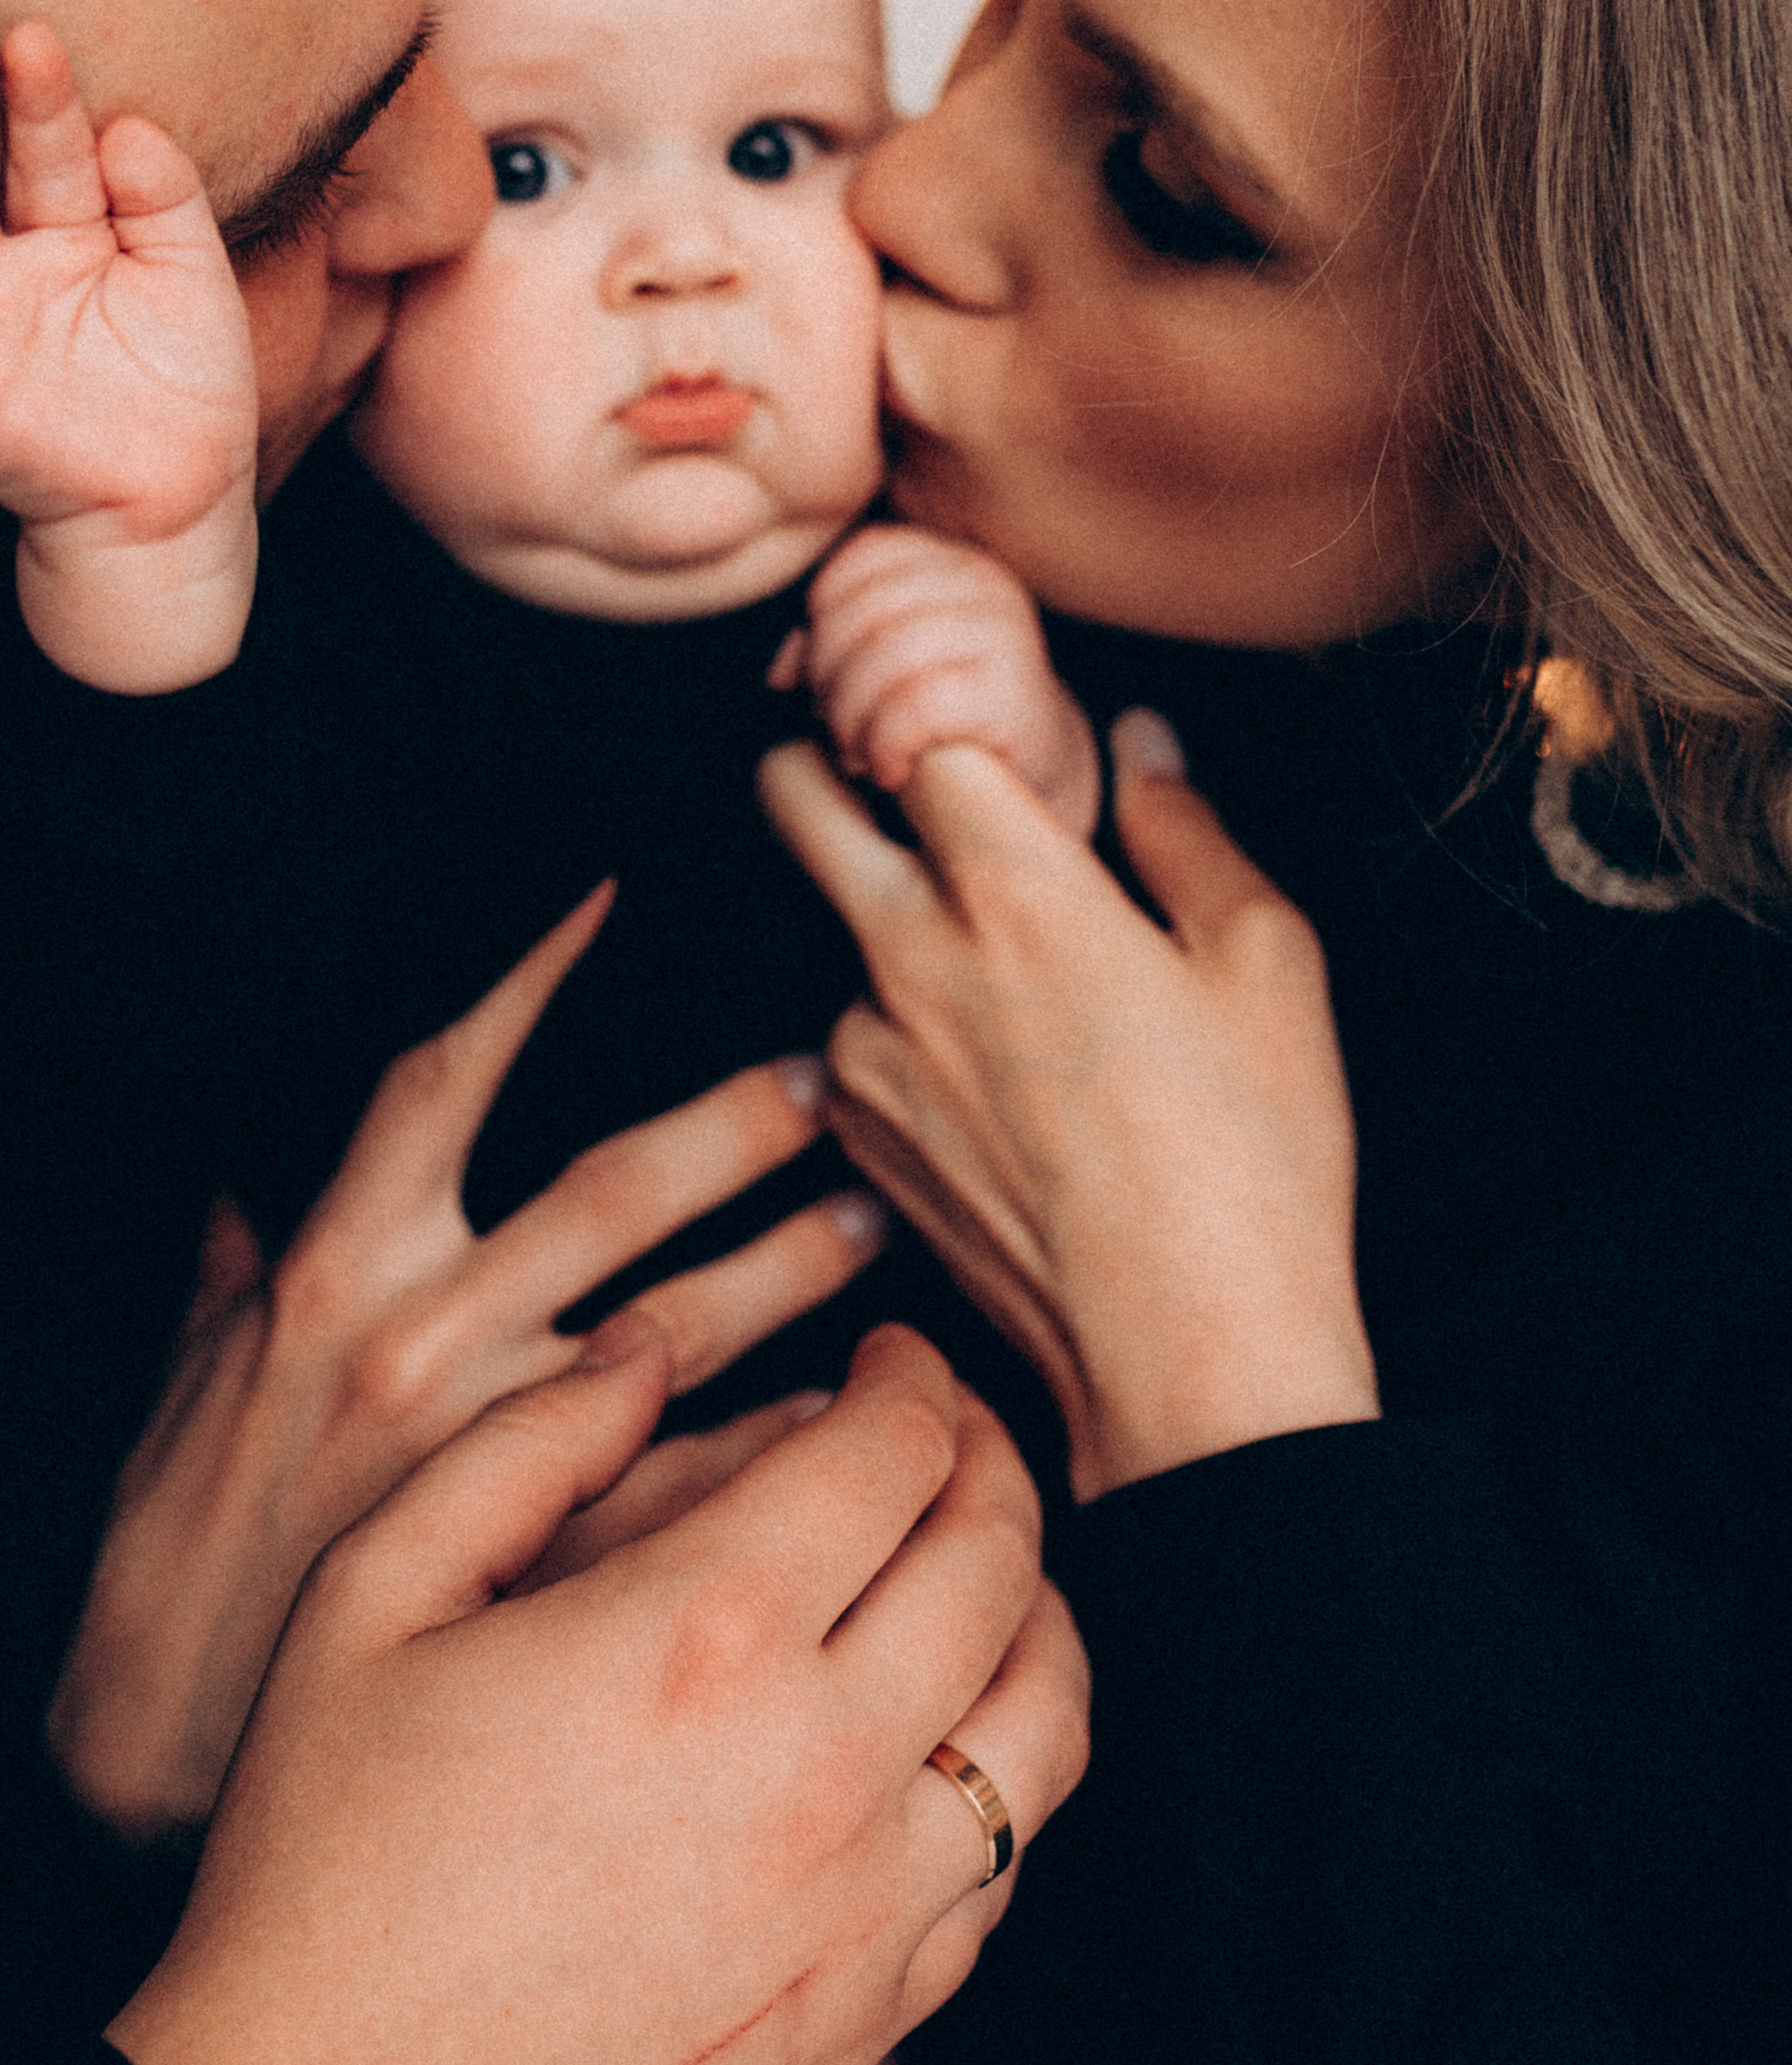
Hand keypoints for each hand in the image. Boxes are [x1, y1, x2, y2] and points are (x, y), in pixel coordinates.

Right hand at [49, 885, 887, 1838]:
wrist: (152, 1783)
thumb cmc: (173, 1578)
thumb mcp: (182, 1401)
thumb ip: (232, 1281)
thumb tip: (247, 1176)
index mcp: (337, 1278)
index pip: (438, 1083)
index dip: (521, 980)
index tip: (607, 894)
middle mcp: (432, 1348)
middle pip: (615, 1197)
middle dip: (735, 1128)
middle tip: (833, 1078)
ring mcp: (509, 1465)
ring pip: (693, 1335)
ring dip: (800, 1275)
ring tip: (888, 1237)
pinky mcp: (563, 1581)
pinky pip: (709, 1496)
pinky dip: (791, 1452)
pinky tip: (868, 1427)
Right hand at [110, 1320, 1087, 2064]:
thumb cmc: (322, 1858)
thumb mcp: (371, 1595)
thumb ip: (524, 1444)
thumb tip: (644, 1356)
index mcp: (699, 1632)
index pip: (896, 1451)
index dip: (911, 1375)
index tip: (888, 1353)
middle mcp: (819, 1762)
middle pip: (997, 1560)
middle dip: (990, 1457)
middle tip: (948, 1426)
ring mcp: (862, 1907)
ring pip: (1045, 1716)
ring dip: (1036, 1608)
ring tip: (982, 1567)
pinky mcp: (866, 2020)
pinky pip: (1005, 1866)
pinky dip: (1007, 1770)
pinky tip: (944, 1736)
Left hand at [759, 715, 1377, 1501]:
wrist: (1190, 1360)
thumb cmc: (1254, 1162)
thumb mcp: (1267, 963)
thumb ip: (1187, 829)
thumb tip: (1144, 742)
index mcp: (1017, 887)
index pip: (918, 721)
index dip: (943, 704)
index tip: (966, 716)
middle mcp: (910, 954)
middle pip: (797, 796)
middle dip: (827, 757)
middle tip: (883, 769)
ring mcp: (865, 1050)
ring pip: (836, 933)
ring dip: (891, 929)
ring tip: (1012, 993)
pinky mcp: (856, 1135)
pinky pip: (852, 1042)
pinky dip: (902, 1036)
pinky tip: (1001, 1088)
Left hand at [771, 524, 1099, 830]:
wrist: (1029, 775)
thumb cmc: (943, 715)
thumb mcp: (882, 667)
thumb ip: (828, 647)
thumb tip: (780, 671)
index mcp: (950, 558)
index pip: (862, 556)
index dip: (824, 618)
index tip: (824, 676)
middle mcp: (985, 581)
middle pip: (865, 608)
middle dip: (829, 679)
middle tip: (835, 730)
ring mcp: (1005, 632)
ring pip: (886, 655)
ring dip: (852, 720)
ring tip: (860, 754)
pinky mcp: (1013, 691)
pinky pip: (918, 705)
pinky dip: (887, 744)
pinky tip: (893, 770)